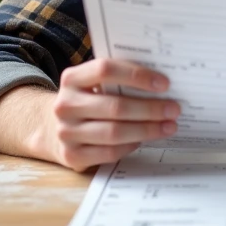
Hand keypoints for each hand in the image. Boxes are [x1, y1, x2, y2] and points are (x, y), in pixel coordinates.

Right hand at [42, 58, 180, 171]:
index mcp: (72, 78)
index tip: (164, 83)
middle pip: (115, 106)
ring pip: (114, 133)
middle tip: (174, 109)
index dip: (137, 76)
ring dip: (146, 130)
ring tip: (168, 126)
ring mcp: (66, 132)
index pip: (105, 70)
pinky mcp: (72, 155)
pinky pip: (109, 152)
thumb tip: (162, 84)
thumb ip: (118, 80)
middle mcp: (65, 105)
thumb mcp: (93, 84)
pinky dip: (131, 146)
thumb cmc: (87, 100)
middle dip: (150, 108)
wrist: (52, 128)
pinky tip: (145, 139)